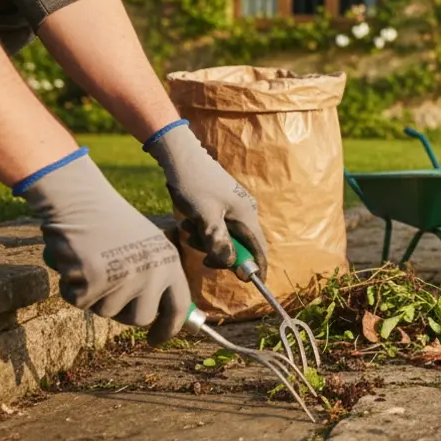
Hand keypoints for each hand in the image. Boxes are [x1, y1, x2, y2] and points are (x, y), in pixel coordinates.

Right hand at [20, 149, 191, 345]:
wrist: (79, 199)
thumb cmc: (108, 222)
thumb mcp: (145, 246)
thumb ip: (154, 277)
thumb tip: (157, 315)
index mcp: (169, 262)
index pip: (179, 307)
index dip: (168, 328)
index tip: (155, 340)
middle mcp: (153, 272)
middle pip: (140, 318)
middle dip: (121, 310)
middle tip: (107, 285)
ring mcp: (125, 278)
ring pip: (106, 312)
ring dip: (93, 295)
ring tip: (91, 262)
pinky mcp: (95, 282)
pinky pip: (79, 302)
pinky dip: (71, 288)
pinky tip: (73, 262)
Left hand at [145, 122, 268, 280]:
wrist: (180, 155)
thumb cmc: (193, 183)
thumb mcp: (204, 215)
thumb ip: (218, 240)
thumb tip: (230, 264)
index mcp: (246, 214)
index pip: (259, 248)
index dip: (256, 268)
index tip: (251, 284)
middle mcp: (245, 211)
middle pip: (241, 245)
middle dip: (220, 252)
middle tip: (201, 253)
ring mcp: (233, 208)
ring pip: (225, 237)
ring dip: (207, 241)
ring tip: (189, 228)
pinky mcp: (221, 205)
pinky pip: (217, 227)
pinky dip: (203, 230)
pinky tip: (189, 220)